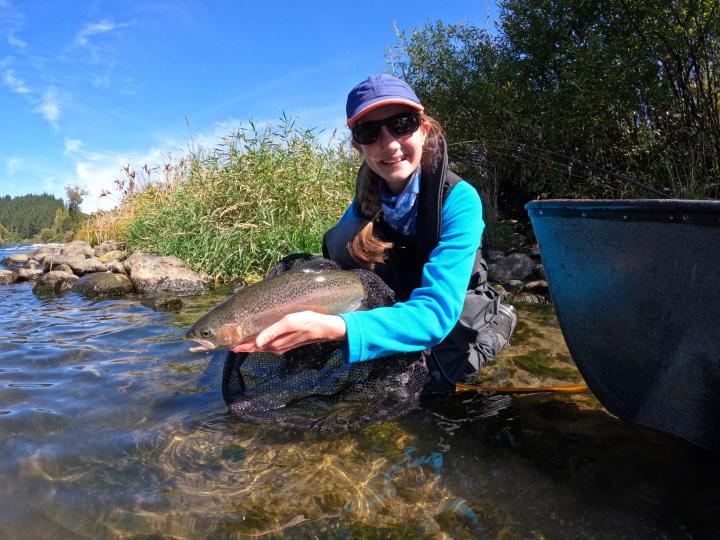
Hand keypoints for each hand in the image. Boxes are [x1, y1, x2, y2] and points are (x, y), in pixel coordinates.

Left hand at [230, 311, 346, 355]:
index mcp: (274, 343)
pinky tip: (257, 338)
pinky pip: (268, 344)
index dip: (240, 346)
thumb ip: (272, 332)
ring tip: (240, 340)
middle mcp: (276, 347)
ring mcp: (281, 346)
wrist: (325, 328)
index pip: (252, 346)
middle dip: (242, 346)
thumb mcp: (289, 323)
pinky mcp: (286, 343)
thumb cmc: (307, 322)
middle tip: (229, 342)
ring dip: (250, 345)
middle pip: (255, 348)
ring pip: (261, 347)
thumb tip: (256, 342)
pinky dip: (259, 342)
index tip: (227, 345)